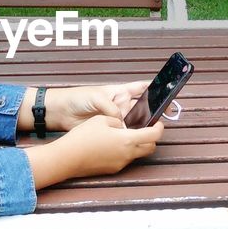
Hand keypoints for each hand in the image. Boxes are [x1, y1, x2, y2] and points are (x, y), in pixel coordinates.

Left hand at [18, 82, 149, 131]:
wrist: (60, 112)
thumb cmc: (78, 98)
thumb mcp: (96, 98)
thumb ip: (112, 109)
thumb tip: (122, 124)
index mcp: (120, 92)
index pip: (142, 88)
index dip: (155, 90)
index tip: (167, 95)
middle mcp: (121, 105)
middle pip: (142, 108)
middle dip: (152, 113)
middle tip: (160, 120)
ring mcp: (116, 118)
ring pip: (135, 123)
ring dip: (141, 127)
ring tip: (150, 131)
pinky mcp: (110, 130)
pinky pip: (124, 134)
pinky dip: (129, 136)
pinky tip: (134, 140)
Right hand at [23, 116, 164, 187]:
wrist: (67, 158)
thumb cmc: (84, 136)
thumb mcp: (102, 119)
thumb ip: (118, 121)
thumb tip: (123, 126)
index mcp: (128, 140)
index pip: (153, 135)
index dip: (159, 128)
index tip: (158, 123)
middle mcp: (127, 155)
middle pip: (150, 148)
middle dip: (151, 139)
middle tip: (145, 129)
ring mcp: (120, 164)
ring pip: (137, 154)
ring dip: (137, 145)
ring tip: (123, 135)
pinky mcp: (112, 170)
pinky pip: (124, 159)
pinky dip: (124, 152)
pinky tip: (111, 145)